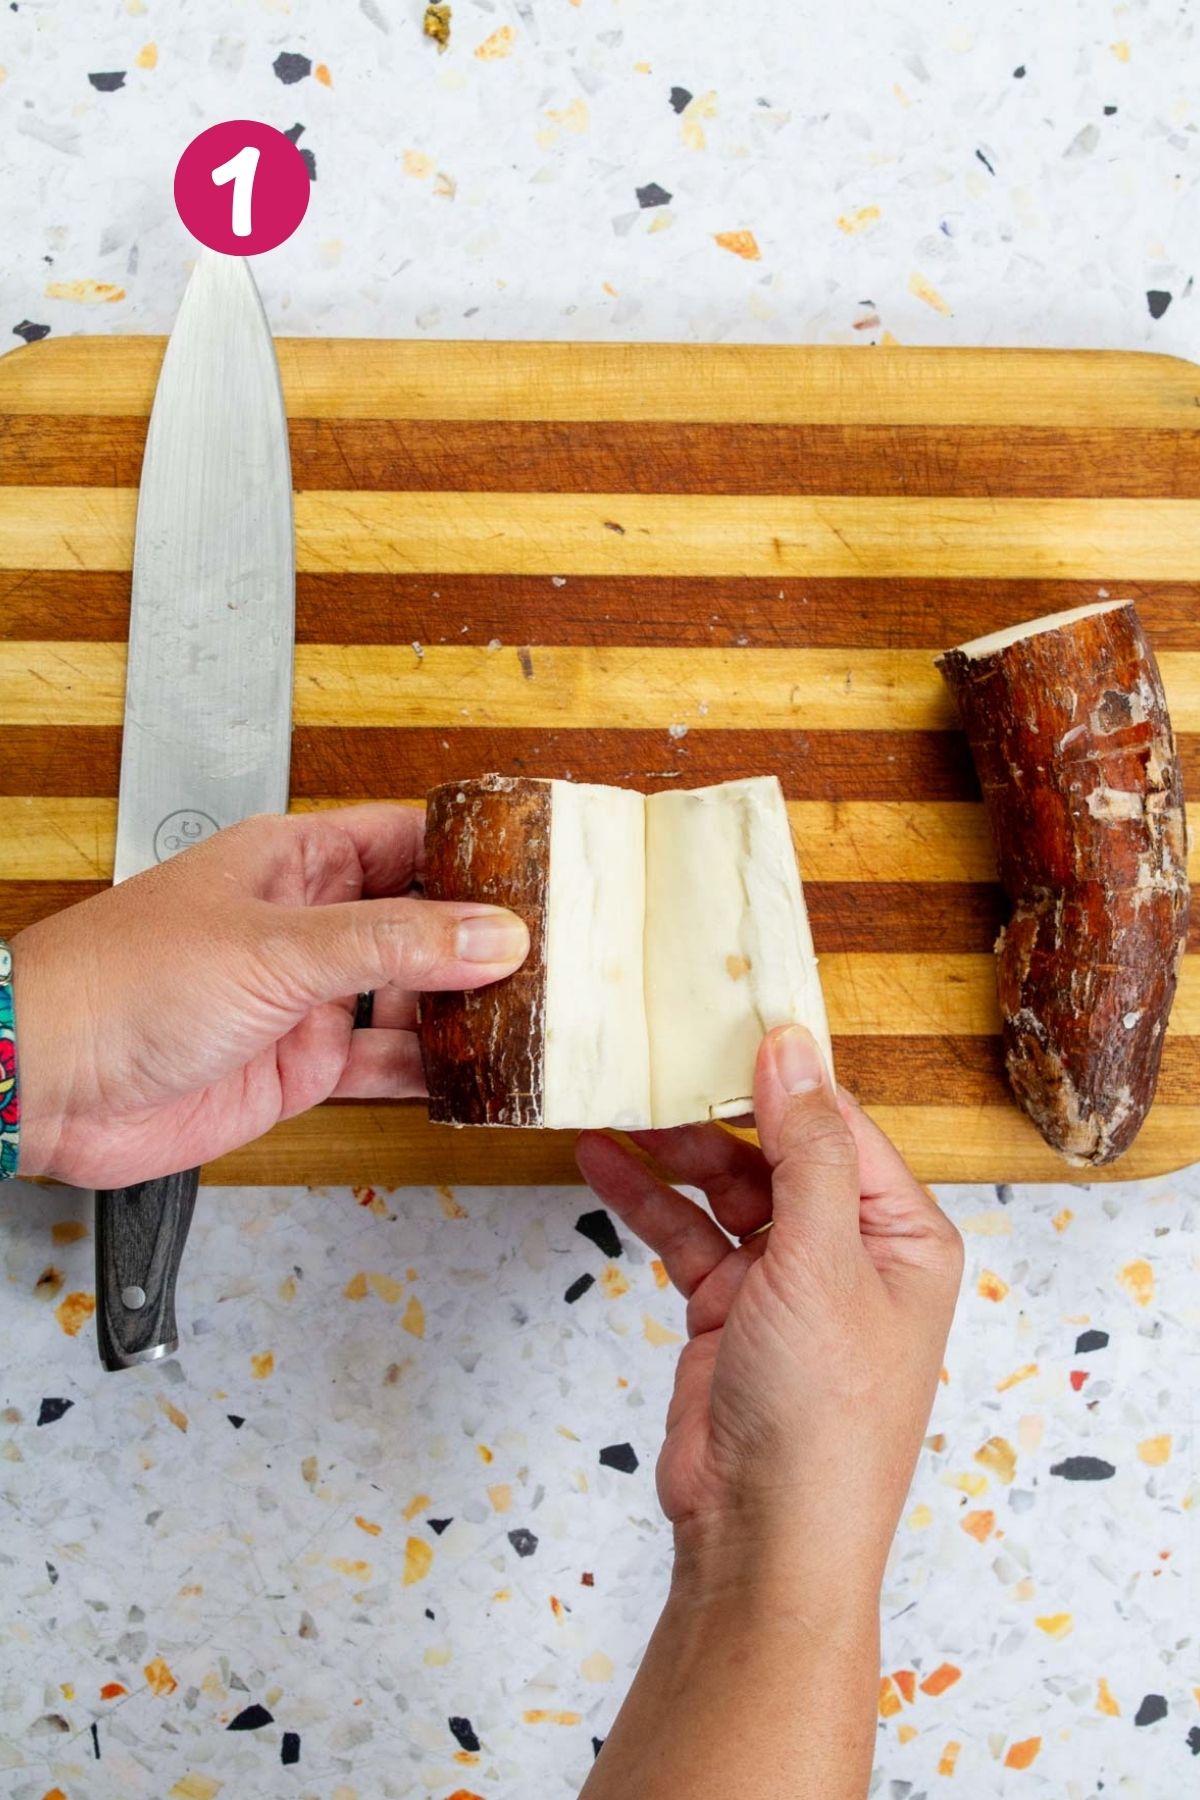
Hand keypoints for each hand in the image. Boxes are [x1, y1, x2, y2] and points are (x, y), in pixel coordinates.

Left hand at [12, 805, 528, 1187]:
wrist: (48, 1082)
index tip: (547, 869)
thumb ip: (392, 942)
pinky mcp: (298, 1067)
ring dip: (465, 1011)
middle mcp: (307, 926)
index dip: (477, 854)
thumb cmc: (124, 983)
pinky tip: (476, 1075)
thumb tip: (491, 933)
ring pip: (411, 998)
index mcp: (297, 862)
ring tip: (538, 1018)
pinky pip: (385, 1065)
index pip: (409, 841)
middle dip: (485, 941)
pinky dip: (430, 1073)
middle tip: (565, 956)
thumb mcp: (277, 948)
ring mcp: (306, 1000)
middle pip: (420, 923)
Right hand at [577, 1025, 962, 1591]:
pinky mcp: (730, 1308)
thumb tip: (792, 1049)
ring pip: (726, 1186)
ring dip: (673, 1150)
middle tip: (657, 1055)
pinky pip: (687, 1234)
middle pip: (779, 1148)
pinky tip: (600, 1160)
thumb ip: (805, 1149)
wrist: (765, 1540)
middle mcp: (851, 1250)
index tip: (727, 1017)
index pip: (840, 1126)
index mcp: (904, 1234)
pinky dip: (646, 1199)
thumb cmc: (822, 1416)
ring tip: (616, 1102)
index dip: (784, 1074)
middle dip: (718, 1108)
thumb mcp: (822, 1263)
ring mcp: (787, 1280)